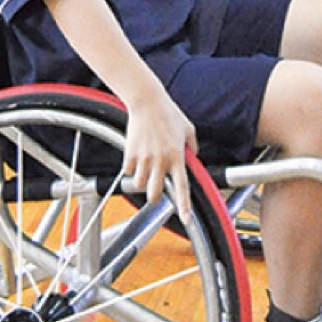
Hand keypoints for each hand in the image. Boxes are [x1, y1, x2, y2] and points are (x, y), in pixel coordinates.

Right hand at [123, 85, 197, 224]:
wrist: (148, 102)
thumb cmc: (169, 113)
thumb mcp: (188, 128)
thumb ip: (193, 146)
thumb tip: (194, 157)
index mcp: (177, 156)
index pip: (182, 187)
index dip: (184, 206)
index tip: (186, 220)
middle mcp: (161, 160)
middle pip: (154, 194)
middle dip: (154, 196)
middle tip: (155, 187)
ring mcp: (145, 159)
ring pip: (139, 185)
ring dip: (141, 181)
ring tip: (145, 167)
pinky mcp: (130, 154)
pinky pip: (127, 172)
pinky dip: (130, 168)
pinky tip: (135, 155)